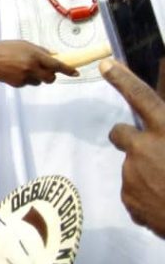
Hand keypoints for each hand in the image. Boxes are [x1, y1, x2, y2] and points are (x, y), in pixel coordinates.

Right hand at [0, 40, 77, 86]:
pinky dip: (25, 79)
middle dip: (51, 76)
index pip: (57, 64)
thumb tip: (53, 55)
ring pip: (38, 82)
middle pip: (50, 78)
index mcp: (35, 56)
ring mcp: (24, 77)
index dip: (68, 70)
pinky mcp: (17, 84)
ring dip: (37, 77)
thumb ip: (40, 51)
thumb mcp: (24, 44)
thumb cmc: (4, 48)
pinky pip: (27, 83)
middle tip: (46, 71)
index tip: (76, 73)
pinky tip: (15, 72)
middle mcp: (32, 68)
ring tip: (23, 68)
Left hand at [102, 58, 164, 237]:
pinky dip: (146, 195)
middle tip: (150, 151)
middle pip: (120, 133)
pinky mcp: (128, 199)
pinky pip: (134, 192)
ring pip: (132, 167)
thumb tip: (160, 129)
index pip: (141, 97)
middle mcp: (143, 149)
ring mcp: (132, 175)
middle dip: (129, 138)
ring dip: (146, 173)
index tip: (105, 64)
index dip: (123, 78)